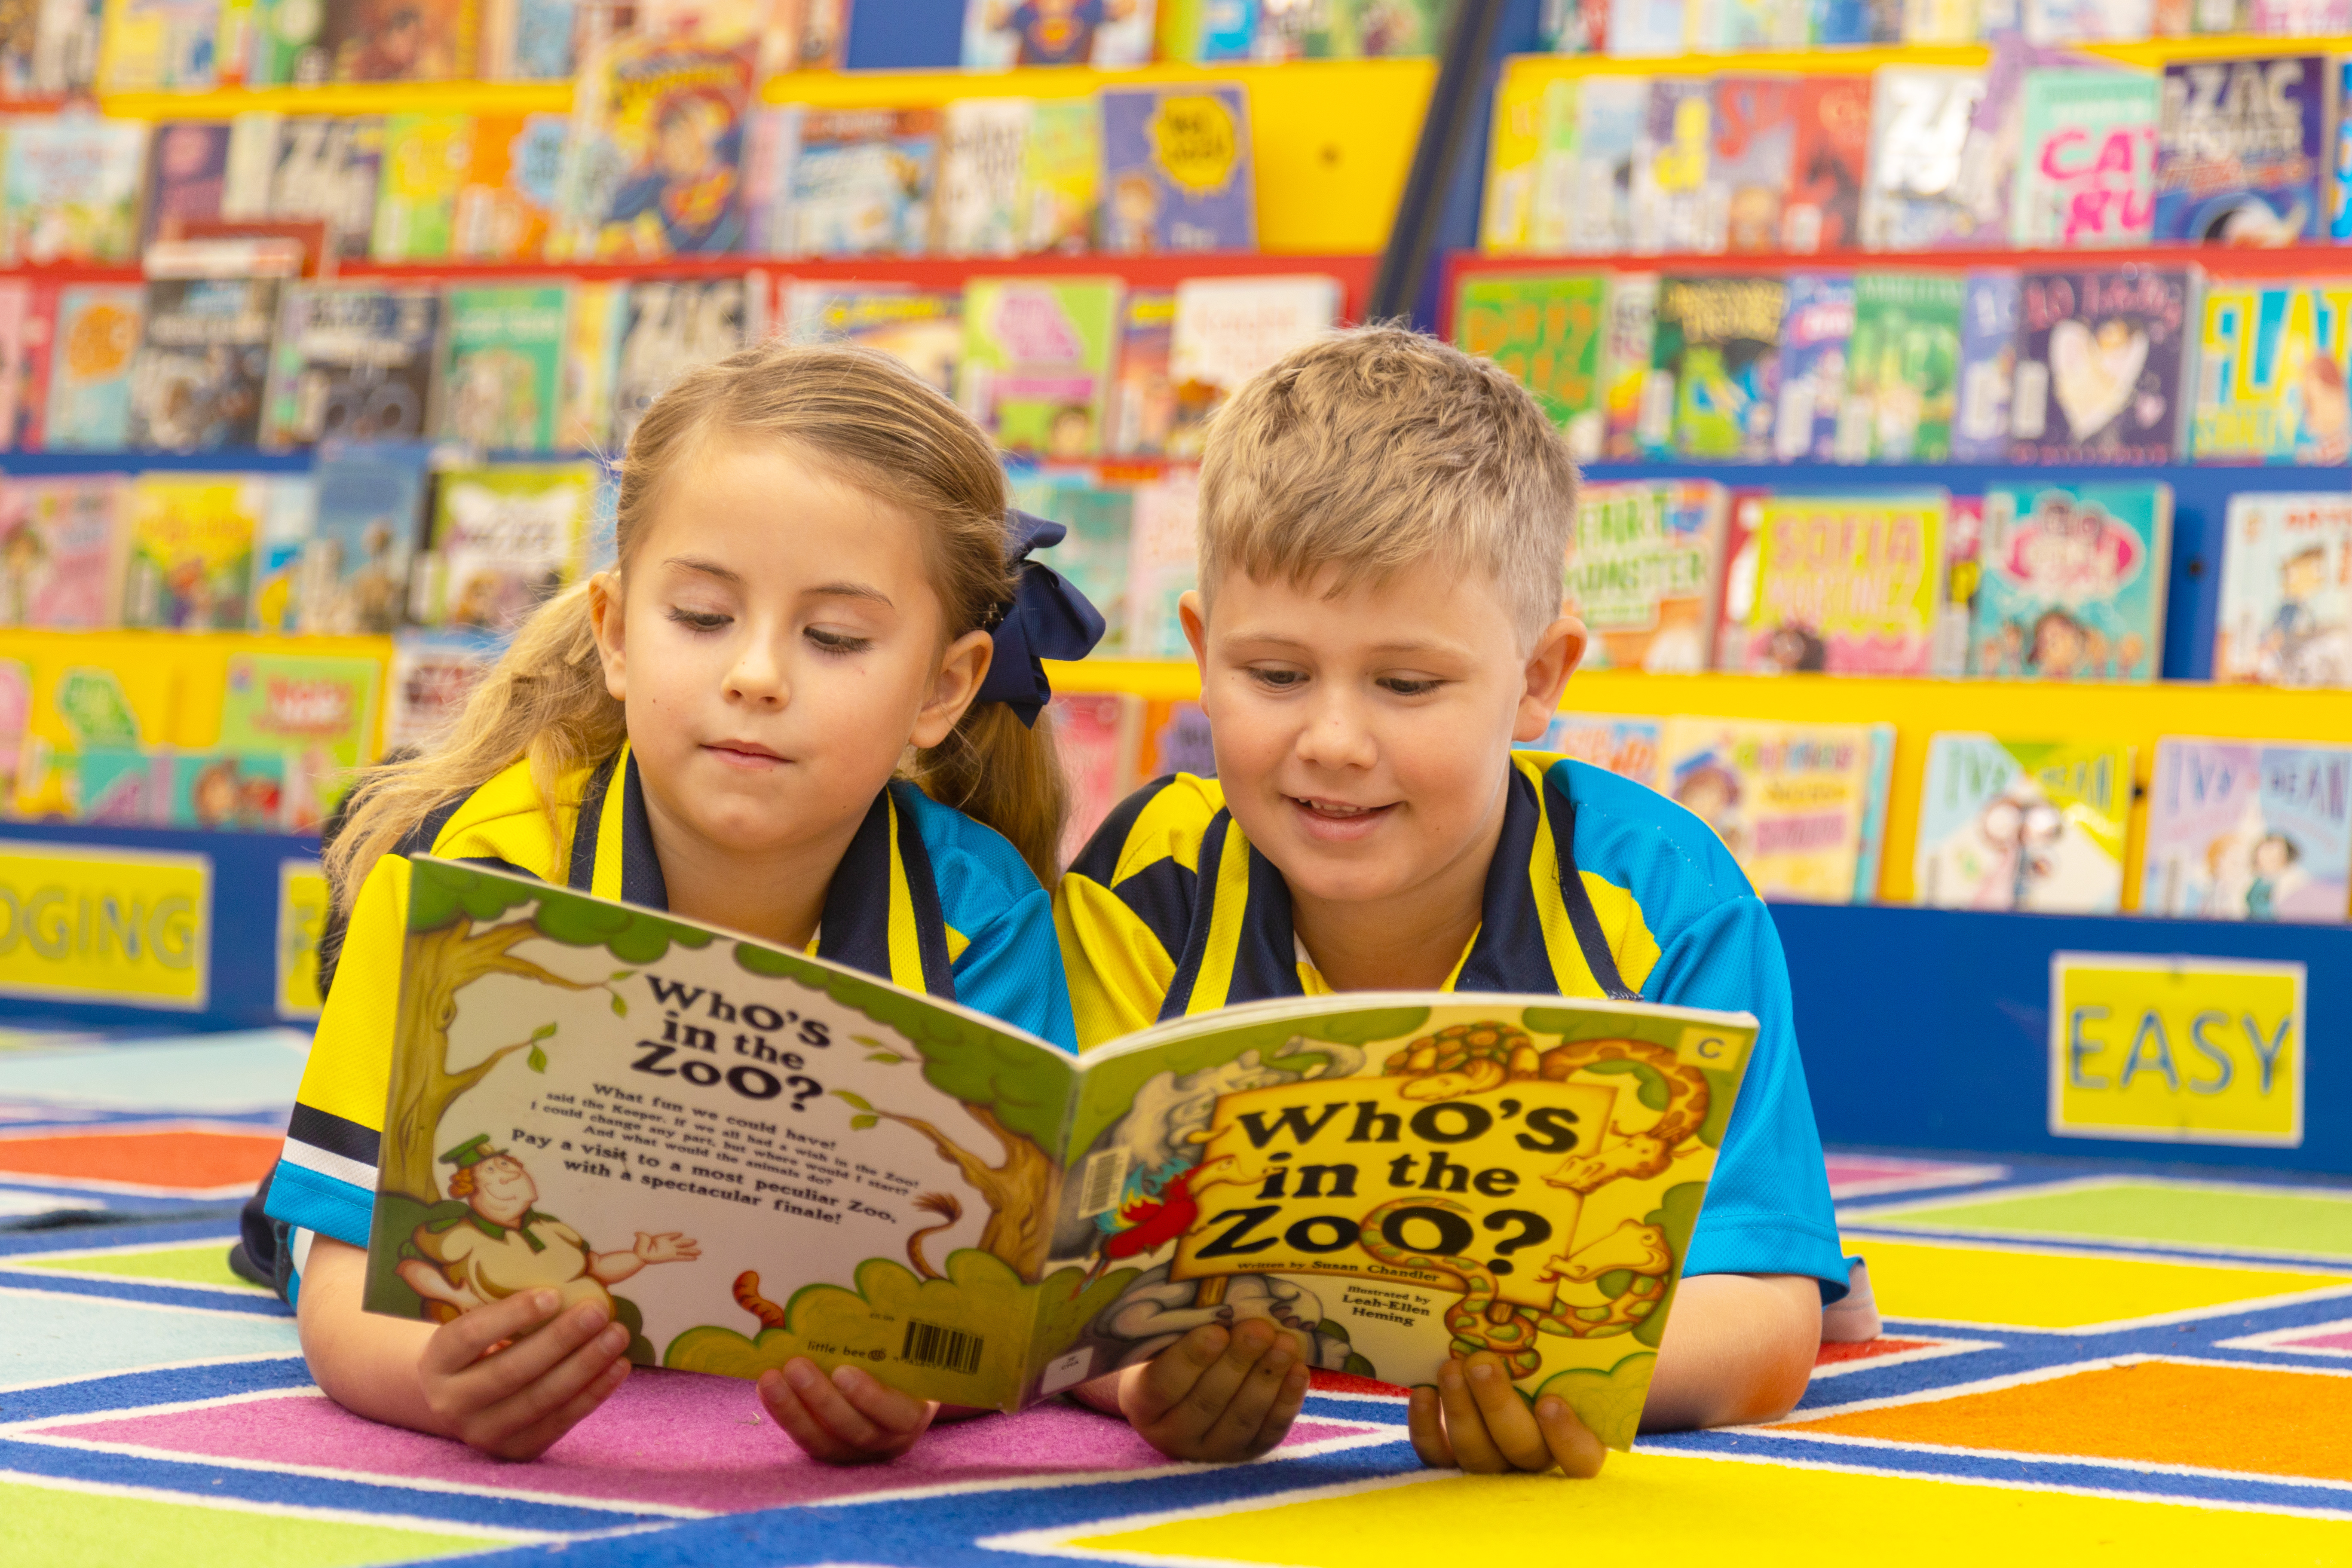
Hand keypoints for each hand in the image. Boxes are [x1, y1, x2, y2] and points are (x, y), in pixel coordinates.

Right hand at [417, 1288, 632, 1460]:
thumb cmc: (479, 1348)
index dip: (512, 1315)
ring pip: (539, 1400)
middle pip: (510, 1372)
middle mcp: (452, 1403)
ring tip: (617, 1336)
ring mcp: (483, 1433)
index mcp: (438, 1362)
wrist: (459, 1401)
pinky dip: (593, 1394)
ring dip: (584, 1366)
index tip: (554, 1294)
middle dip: (559, 1340)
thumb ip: (507, 1313)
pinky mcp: (515, 1451)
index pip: (470, 1336)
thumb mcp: (476, 1327)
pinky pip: (559, 1422)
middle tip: (598, 1311)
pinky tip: (618, 1367)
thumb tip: (570, 1287)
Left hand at [634, 1232, 698, 1264]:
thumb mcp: (641, 1240)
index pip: (669, 1236)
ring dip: (691, 1251)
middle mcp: (667, 1245)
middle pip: (679, 1242)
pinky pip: (681, 1257)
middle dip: (687, 1242)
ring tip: (700, 1251)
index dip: (674, 1235)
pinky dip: (687, 1258)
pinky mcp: (671, 1257)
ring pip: (682, 1250)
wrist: (640, 1258)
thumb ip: (641, 1236)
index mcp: (662, 1239)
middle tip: (696, 1241)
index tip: (680, 1234)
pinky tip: (694, 1259)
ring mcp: (670, 1251)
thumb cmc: (640, 1248)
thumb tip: (636, 1234)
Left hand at [759, 1358, 937, 1462]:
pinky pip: (805, 1439)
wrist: (902, 1388)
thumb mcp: (908, 1353)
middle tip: (795, 1365)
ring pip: (823, 1441)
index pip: (899, 1414)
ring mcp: (857, 1451)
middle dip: (821, 1399)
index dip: (871, 1397)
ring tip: (769, 1378)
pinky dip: (784, 1414)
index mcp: (915, 1413)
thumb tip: (860, 1305)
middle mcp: (889, 1440)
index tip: (843, 1371)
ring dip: (793, 1410)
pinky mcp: (831, 1452)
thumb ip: (895, 1343)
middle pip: (855, 1430)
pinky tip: (766, 1390)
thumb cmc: (904, 1361)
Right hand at [1118, 1319, 1310, 1461]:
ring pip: (1241, 1419)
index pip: (1163, 1386)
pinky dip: (1287, 1401)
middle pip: (1207, 1402)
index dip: (1191, 1359)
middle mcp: (1173, 1436)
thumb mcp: (1161, 1343)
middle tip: (1259, 1328)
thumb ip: (1180, 1330)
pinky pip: (1269, 1431)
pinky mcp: (1246, 1454)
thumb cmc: (1169, 1356)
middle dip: (1238, 1363)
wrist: (1181, 1397)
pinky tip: (1299, 1370)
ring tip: (1285, 1344)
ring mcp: (1212, 1451)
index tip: (1217, 1331)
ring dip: (1267, 1379)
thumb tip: (1223, 1303)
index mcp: (1143, 1405)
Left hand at [1406, 1352, 1603, 1476]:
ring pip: (1477, 1455)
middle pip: (1521, 1448)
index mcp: (1576, 1440)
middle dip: (1498, 1405)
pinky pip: (1438, 1456)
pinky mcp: (1453, 1460)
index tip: (1551, 1401)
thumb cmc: (1551, 1360)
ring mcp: (1493, 1464)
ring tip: (1450, 1366)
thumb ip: (1577, 1339)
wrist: (1509, 1367)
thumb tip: (1608, 1289)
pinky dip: (1426, 1427)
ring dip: (1461, 1409)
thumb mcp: (1570, 1352)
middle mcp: (1535, 1460)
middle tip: (1481, 1363)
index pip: (1581, 1460)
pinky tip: (1423, 1391)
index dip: (1567, 1437)